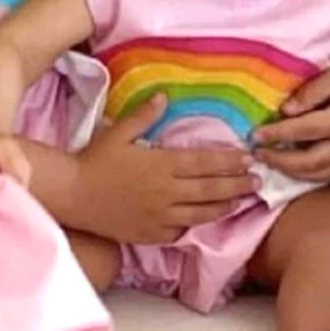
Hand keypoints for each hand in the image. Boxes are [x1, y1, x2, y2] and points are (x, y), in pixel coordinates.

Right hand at [69, 95, 256, 244]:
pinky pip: (180, 231)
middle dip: (237, 184)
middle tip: (257, 181)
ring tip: (239, 201)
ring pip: (202, 213)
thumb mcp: (117, 133)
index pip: (205, 162)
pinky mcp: (151, 234)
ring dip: (224, 206)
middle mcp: (166, 192)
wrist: (72, 195)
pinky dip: (195, 225)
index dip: (230, 161)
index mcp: (161, 165)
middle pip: (211, 189)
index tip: (248, 158)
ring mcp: (160, 216)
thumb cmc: (94, 161)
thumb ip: (143, 115)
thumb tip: (164, 96)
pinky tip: (205, 220)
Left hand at [255, 30, 329, 181]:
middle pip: (310, 162)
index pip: (303, 132)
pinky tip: (292, 167)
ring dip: (292, 172)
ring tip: (270, 162)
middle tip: (257, 154)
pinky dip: (308, 175)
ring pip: (320, 174)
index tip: (254, 135)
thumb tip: (285, 112)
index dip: (276, 134)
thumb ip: (309, 93)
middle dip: (280, 161)